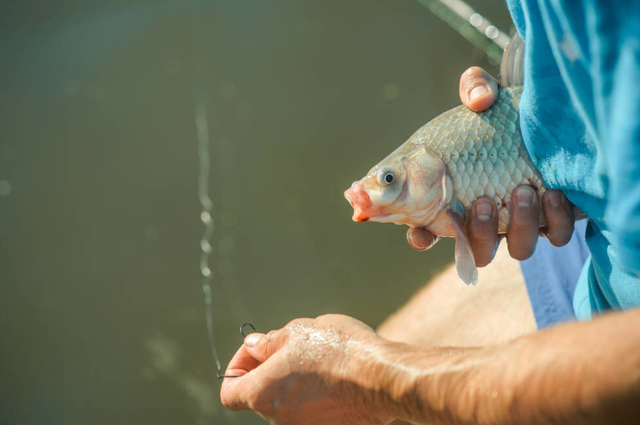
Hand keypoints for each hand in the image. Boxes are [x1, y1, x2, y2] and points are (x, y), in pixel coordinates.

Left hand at [220, 314, 393, 424]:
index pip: (229, 391)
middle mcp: (278, 420)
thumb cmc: (340, 350)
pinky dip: (316, 396)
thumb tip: (254, 347)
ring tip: (322, 360)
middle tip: (295, 347)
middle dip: (271, 370)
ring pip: (288, 403)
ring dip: (295, 382)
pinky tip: (336, 377)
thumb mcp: (298, 331)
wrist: (384, 378)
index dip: (237, 366)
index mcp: (263, 394)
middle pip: (261, 396)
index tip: (256, 350)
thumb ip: (268, 343)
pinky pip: (312, 412)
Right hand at [407, 67, 575, 264]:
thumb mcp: (486, 92)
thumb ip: (475, 87)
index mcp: (456, 197)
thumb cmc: (507, 109)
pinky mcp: (555, 218)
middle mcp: (489, 218)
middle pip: (477, 250)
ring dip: (518, 226)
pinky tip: (552, 192)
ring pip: (518, 249)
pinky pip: (554, 235)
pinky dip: (553, 220)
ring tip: (522, 189)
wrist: (552, 117)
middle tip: (483, 202)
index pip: (429, 231)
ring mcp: (522, 222)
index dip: (422, 238)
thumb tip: (480, 101)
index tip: (421, 233)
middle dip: (479, 233)